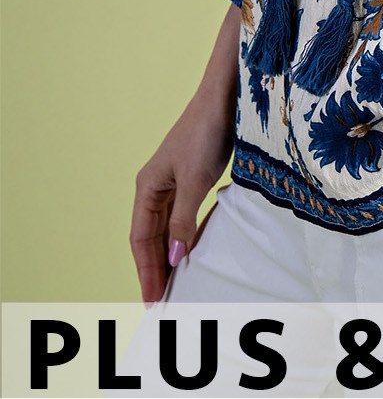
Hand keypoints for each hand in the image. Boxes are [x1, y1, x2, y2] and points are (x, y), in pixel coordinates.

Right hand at [130, 7, 239, 304]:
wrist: (225, 96)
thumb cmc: (206, 132)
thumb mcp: (195, 180)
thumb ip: (183, 220)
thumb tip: (174, 258)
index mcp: (148, 186)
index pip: (141, 239)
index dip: (146, 270)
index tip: (152, 299)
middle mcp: (155, 186)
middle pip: (149, 237)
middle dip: (153, 269)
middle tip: (161, 302)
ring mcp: (173, 181)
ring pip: (164, 228)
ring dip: (167, 256)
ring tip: (172, 285)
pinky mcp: (192, 177)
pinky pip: (180, 217)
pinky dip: (182, 238)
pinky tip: (189, 252)